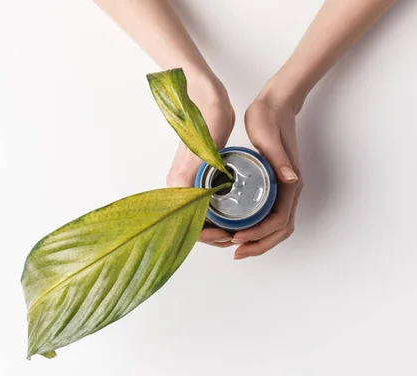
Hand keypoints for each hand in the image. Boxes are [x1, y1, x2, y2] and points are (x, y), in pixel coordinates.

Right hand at [165, 74, 236, 246]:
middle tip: (237, 236)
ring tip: (237, 230)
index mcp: (179, 182)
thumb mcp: (210, 147)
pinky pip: (202, 203)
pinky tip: (232, 216)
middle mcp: (178, 185)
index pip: (188, 221)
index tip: (227, 236)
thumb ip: (207, 173)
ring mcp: (185, 181)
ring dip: (215, 226)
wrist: (204, 97)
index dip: (207, 235)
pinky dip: (215, 213)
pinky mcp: (194, 176)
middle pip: (192, 221)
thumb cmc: (207, 117)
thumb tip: (206, 201)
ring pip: (197, 214)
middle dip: (214, 234)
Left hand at [232, 89, 302, 259]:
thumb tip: (291, 178)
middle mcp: (290, 189)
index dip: (259, 234)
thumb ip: (280, 158)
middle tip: (236, 252)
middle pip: (280, 230)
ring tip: (236, 247)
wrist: (276, 104)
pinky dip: (257, 228)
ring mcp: (284, 189)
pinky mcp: (275, 185)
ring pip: (276, 226)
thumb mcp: (269, 137)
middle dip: (259, 245)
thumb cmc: (270, 118)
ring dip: (258, 241)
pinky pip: (270, 215)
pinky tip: (239, 229)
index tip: (238, 239)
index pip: (279, 221)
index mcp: (290, 182)